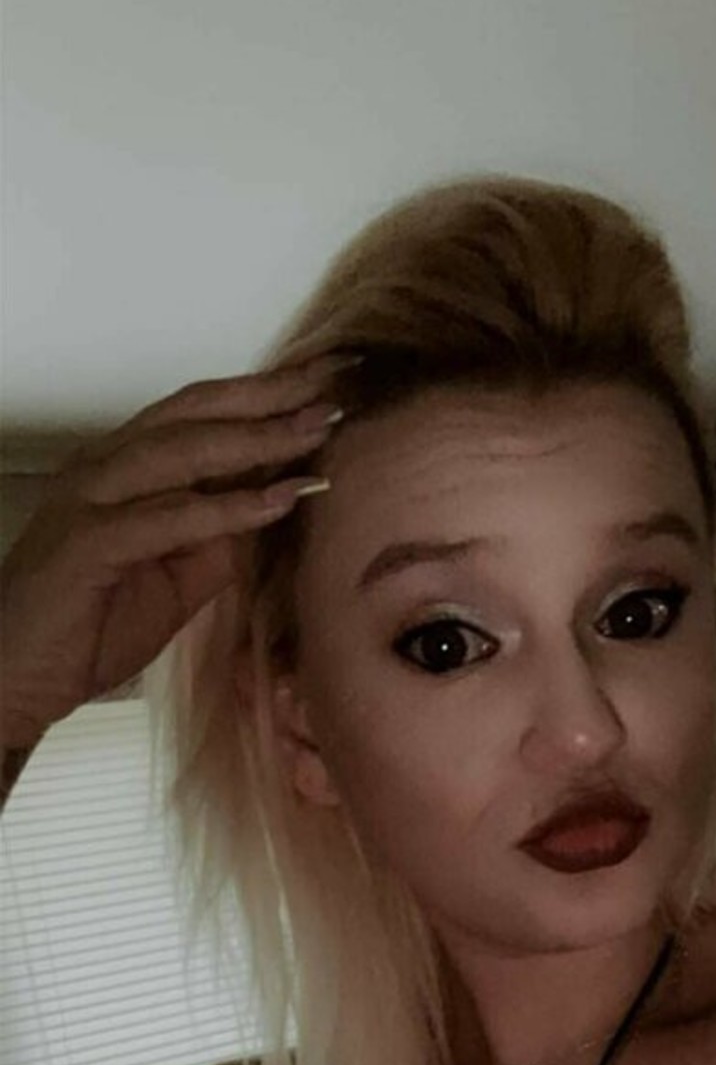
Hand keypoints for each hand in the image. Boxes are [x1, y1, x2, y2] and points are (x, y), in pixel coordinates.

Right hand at [0, 353, 350, 745]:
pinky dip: (227, 507)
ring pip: (181, 451)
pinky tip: (278, 498)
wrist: (16, 680)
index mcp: (122, 468)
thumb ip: (219, 543)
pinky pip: (168, 516)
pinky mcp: (88, 542)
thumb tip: (277, 512)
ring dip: (256, 438)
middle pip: (194, 413)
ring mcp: (91, 499)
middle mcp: (103, 468)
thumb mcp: (176, 582)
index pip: (200, 415)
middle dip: (268, 396)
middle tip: (334, 383)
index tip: (326, 386)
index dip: (263, 397)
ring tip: (317, 430)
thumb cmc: (87, 630)